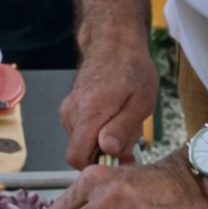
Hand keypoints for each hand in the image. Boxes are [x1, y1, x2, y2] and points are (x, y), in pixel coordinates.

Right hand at [58, 38, 158, 168]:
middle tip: (128, 136)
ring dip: (101, 141)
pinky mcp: (68, 107)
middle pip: (81, 151)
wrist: (113, 43)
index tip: (118, 158)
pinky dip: (95, 131)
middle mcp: (72, 112)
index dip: (96, 165)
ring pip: (81, 142)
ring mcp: (67, 109)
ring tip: (121, 121)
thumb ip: (123, 129)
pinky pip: (79, 131)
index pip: (76, 157)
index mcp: (89, 112)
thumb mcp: (140, 102)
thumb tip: (108, 151)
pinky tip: (111, 116)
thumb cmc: (132, 70)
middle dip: (104, 152)